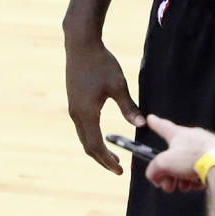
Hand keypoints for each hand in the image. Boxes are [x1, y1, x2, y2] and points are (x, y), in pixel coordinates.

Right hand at [65, 40, 144, 173]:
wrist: (81, 45)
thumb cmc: (101, 63)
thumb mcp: (118, 85)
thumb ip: (129, 107)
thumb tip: (141, 125)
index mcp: (87, 113)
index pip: (96, 145)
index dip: (107, 160)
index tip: (120, 170)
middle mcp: (76, 114)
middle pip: (87, 145)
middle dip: (102, 159)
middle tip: (118, 168)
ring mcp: (73, 108)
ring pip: (84, 136)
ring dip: (96, 148)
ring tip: (111, 156)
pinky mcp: (74, 101)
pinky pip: (82, 126)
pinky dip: (92, 136)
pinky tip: (101, 135)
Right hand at [145, 115, 214, 192]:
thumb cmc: (193, 158)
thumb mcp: (164, 164)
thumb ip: (153, 170)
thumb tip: (155, 177)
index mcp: (179, 134)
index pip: (163, 126)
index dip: (155, 123)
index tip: (151, 118)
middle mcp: (193, 138)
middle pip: (174, 156)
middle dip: (169, 173)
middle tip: (168, 185)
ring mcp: (205, 147)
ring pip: (187, 166)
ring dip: (183, 180)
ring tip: (185, 186)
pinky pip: (201, 171)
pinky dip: (196, 179)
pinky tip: (198, 184)